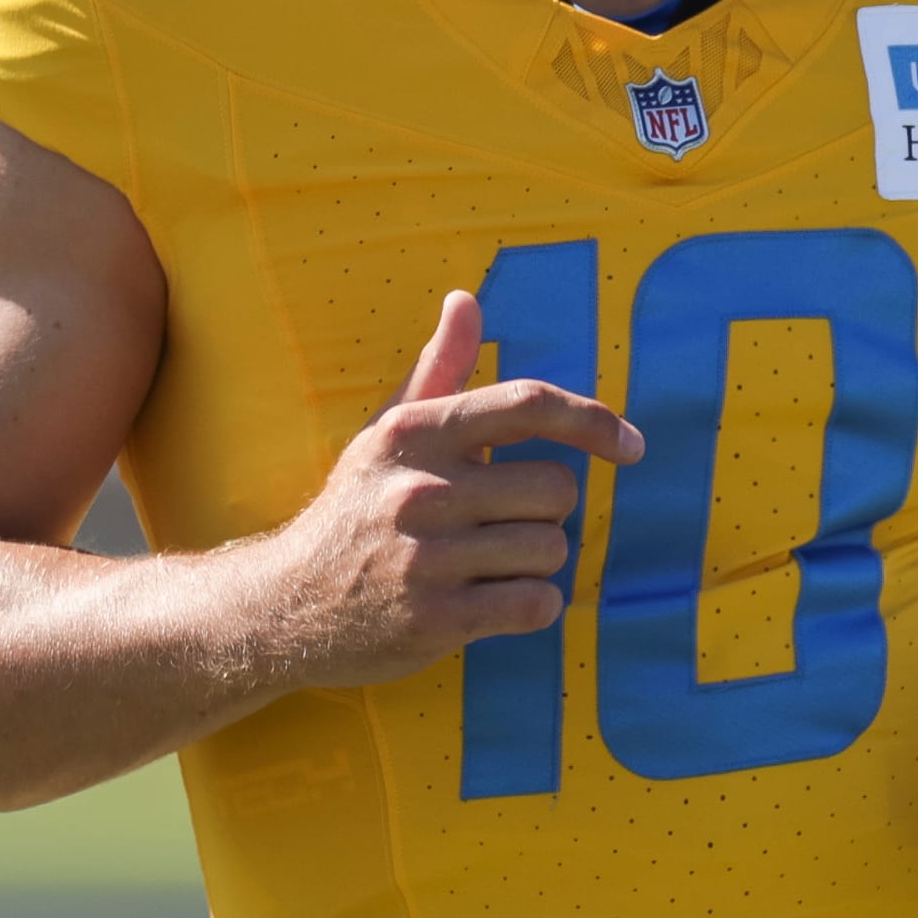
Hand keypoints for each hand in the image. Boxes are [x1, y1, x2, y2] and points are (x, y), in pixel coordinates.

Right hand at [263, 290, 642, 691]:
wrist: (284, 603)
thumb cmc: (354, 510)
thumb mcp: (386, 434)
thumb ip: (438, 368)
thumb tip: (466, 299)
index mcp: (416, 431)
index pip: (526, 405)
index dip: (593, 421)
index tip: (633, 445)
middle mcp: (421, 488)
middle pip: (557, 489)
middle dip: (545, 511)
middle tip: (500, 525)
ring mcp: (426, 556)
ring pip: (551, 549)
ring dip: (536, 562)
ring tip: (487, 565)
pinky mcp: (435, 618)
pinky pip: (535, 604)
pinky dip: (531, 606)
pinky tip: (495, 603)